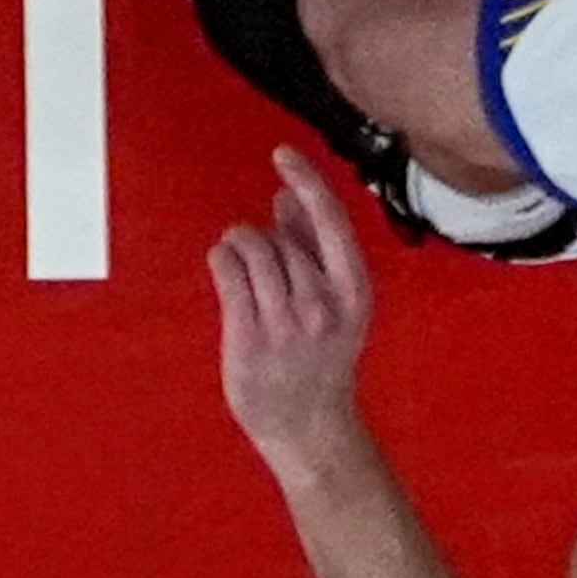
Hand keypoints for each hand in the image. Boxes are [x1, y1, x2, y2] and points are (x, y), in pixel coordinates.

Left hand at [211, 148, 376, 470]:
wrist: (311, 423)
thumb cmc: (323, 359)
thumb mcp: (337, 301)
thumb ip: (314, 248)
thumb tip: (290, 199)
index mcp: (354, 289)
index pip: (330, 220)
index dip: (306, 181)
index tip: (282, 154)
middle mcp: (323, 302)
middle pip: (281, 235)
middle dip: (266, 235)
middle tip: (264, 258)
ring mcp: (286, 320)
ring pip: (251, 247)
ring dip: (239, 244)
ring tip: (241, 261)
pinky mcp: (250, 333)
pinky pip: (227, 270)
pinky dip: (222, 258)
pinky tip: (226, 267)